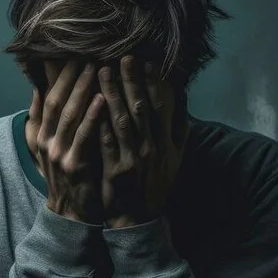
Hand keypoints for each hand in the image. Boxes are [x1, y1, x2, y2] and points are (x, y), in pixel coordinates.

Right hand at [31, 61, 107, 223]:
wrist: (70, 213)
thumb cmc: (64, 176)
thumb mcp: (45, 148)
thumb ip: (39, 120)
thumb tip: (36, 89)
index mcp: (41, 135)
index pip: (48, 97)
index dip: (59, 76)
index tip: (73, 55)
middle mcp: (46, 142)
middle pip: (58, 102)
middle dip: (72, 77)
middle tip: (87, 54)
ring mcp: (58, 154)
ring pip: (70, 115)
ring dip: (82, 90)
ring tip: (96, 69)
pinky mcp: (74, 166)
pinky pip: (84, 136)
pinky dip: (92, 117)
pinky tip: (102, 99)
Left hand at [97, 56, 184, 228]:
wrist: (140, 220)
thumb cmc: (154, 186)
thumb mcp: (175, 161)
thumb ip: (179, 132)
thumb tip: (185, 104)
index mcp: (165, 143)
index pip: (162, 105)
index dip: (155, 82)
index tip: (147, 60)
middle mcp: (152, 148)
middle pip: (142, 107)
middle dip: (132, 80)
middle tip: (123, 57)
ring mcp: (134, 159)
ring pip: (122, 120)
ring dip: (112, 94)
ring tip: (102, 71)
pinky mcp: (116, 171)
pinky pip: (107, 142)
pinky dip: (100, 122)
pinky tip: (92, 104)